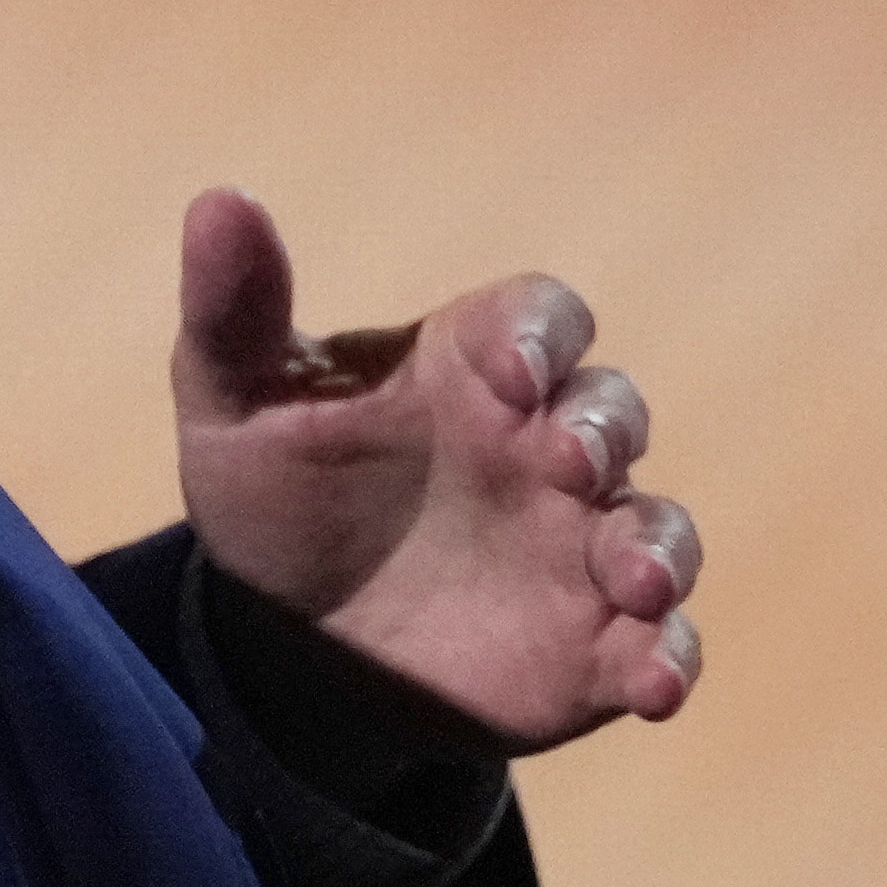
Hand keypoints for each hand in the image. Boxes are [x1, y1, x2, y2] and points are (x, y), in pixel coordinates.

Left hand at [168, 191, 703, 752]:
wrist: (286, 636)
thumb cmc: (276, 490)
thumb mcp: (233, 402)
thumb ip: (233, 310)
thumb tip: (219, 200)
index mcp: (474, 370)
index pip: (541, 320)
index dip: (541, 336)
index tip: (509, 371)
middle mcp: (546, 449)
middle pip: (612, 414)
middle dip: (604, 430)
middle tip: (564, 461)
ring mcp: (580, 547)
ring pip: (656, 530)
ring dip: (660, 548)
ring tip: (638, 581)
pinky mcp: (592, 645)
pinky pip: (656, 647)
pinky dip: (666, 660)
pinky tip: (652, 687)